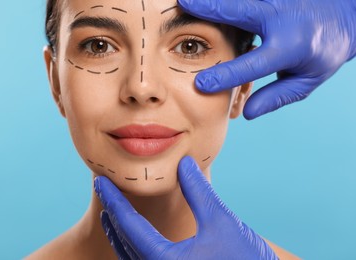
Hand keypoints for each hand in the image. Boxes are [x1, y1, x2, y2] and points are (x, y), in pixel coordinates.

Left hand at [94, 156, 277, 258]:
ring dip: (119, 234)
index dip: (113, 201)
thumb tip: (184, 162)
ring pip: (130, 257)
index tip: (99, 182)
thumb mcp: (221, 220)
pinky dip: (132, 246)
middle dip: (111, 217)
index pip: (129, 226)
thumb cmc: (245, 257)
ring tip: (112, 214)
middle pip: (124, 244)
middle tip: (103, 194)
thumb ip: (199, 191)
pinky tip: (135, 236)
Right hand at [177, 0, 355, 119]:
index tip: (201, 84)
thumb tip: (245, 112)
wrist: (347, 14)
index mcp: (292, 46)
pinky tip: (204, 1)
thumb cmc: (325, 50)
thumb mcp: (307, 80)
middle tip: (182, 5)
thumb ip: (276, 97)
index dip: (226, 76)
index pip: (253, 64)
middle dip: (209, 9)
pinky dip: (223, 1)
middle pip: (238, 11)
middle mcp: (281, 17)